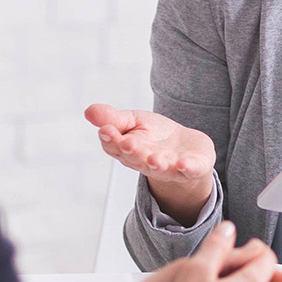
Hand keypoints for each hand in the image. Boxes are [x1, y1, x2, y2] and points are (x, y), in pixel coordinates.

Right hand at [85, 103, 215, 222]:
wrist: (186, 148)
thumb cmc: (155, 136)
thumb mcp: (134, 121)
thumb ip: (114, 119)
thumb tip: (89, 111)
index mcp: (128, 151)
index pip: (115, 146)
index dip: (111, 139)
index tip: (106, 129)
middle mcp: (146, 162)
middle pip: (136, 158)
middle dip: (132, 152)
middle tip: (127, 143)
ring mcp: (169, 167)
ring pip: (161, 167)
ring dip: (156, 164)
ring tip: (154, 159)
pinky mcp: (192, 168)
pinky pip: (189, 170)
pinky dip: (187, 167)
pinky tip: (184, 163)